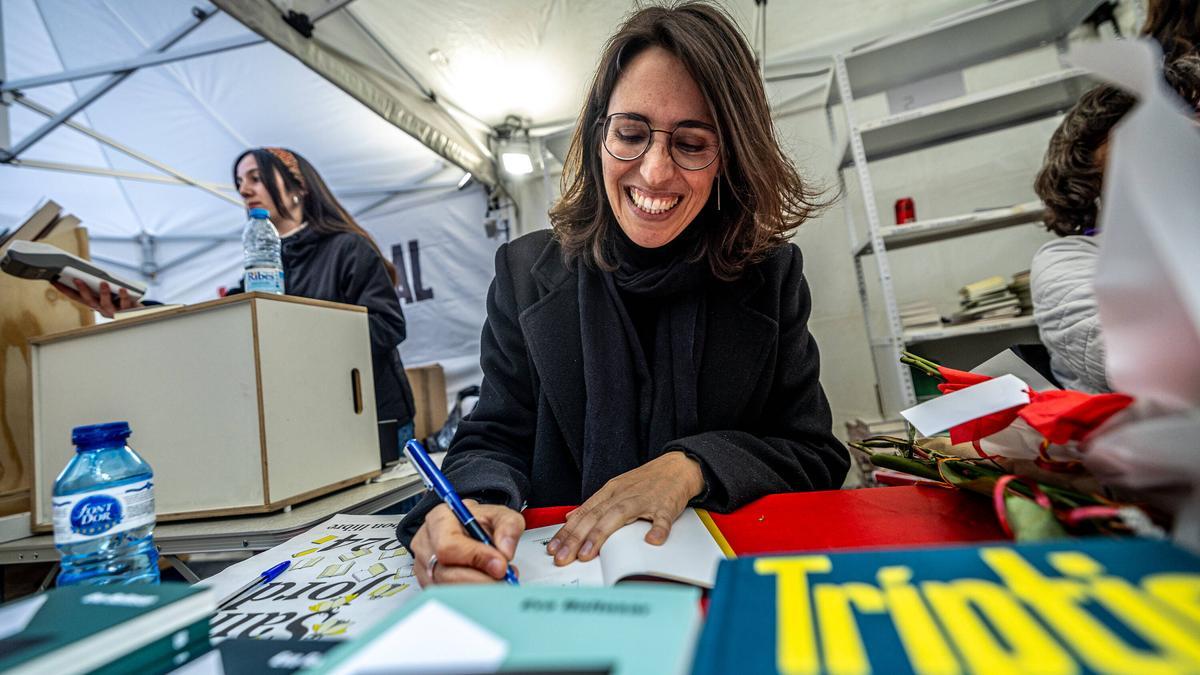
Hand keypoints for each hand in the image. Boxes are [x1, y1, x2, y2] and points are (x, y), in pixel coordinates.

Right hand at [51, 280, 140, 318]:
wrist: (139, 313)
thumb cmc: (120, 299)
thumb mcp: (107, 292)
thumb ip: (97, 283)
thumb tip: (88, 270)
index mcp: (94, 303)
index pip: (75, 297)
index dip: (64, 289)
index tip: (54, 280)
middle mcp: (101, 309)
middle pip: (89, 301)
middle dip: (82, 290)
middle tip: (77, 279)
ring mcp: (114, 312)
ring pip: (106, 304)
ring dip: (104, 293)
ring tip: (103, 282)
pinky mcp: (127, 311)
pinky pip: (125, 304)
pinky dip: (123, 296)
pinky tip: (122, 289)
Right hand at [411, 499, 523, 585]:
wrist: (466, 530)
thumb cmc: (477, 522)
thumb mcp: (498, 515)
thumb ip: (508, 527)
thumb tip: (505, 552)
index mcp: (439, 519)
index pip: (449, 545)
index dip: (476, 558)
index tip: (500, 565)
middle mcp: (426, 543)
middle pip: (447, 573)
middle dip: (480, 580)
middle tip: (504, 580)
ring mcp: (424, 566)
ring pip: (448, 589)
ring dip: (478, 590)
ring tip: (498, 582)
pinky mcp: (429, 584)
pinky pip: (449, 597)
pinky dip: (471, 596)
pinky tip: (485, 587)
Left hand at [547, 451, 703, 565]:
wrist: (676, 467)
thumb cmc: (646, 482)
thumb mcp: (615, 488)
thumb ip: (594, 505)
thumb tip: (570, 517)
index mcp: (610, 492)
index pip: (583, 513)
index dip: (567, 532)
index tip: (554, 548)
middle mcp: (622, 495)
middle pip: (595, 516)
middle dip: (576, 538)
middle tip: (563, 557)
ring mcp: (643, 500)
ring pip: (619, 515)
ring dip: (601, 535)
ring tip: (587, 553)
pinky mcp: (665, 505)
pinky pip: (661, 518)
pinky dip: (657, 529)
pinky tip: (652, 541)